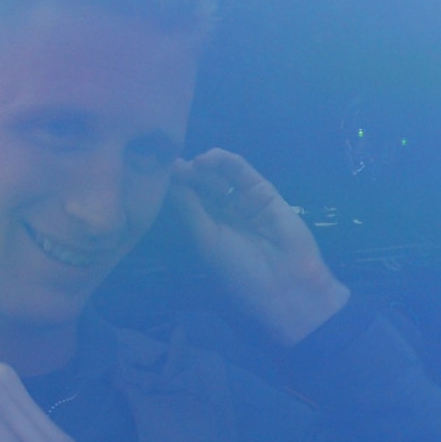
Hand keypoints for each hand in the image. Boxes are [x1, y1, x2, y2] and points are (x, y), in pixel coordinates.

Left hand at [168, 149, 350, 345]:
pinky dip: (222, 160)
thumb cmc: (239, 269)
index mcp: (208, 228)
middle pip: (201, 184)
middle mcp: (225, 212)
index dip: (174, 186)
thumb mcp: (206, 239)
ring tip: (186, 165)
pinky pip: (240, 170)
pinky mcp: (262, 190)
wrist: (284, 281)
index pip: (187, 200)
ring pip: (219, 174)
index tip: (155, 175)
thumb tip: (168, 179)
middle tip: (169, 165)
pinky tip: (205, 160)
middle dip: (185, 174)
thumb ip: (189, 208)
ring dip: (201, 166)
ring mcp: (243, 200)